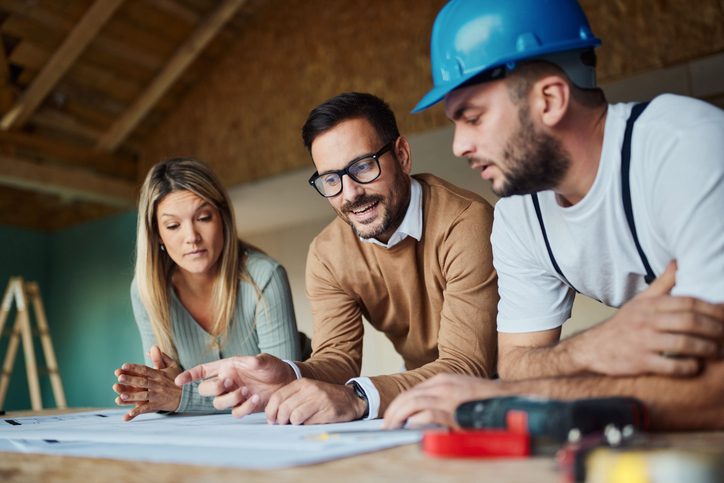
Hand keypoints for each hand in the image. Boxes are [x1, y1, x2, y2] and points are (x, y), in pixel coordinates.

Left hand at [113, 346, 181, 421]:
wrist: (187, 395)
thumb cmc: (178, 379)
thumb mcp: (172, 366)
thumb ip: (161, 357)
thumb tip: (151, 348)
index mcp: (159, 374)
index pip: (145, 370)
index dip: (134, 367)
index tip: (124, 366)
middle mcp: (157, 384)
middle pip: (142, 381)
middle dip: (131, 380)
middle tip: (120, 378)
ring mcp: (157, 395)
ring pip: (143, 396)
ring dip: (132, 396)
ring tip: (122, 396)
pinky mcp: (157, 405)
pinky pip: (146, 408)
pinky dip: (138, 411)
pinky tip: (128, 414)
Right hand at [174, 353, 295, 417]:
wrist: (286, 381)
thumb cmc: (272, 366)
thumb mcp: (265, 360)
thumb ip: (256, 361)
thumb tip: (249, 362)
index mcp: (227, 367)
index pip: (203, 371)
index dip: (189, 375)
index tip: (178, 381)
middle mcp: (227, 382)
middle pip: (206, 390)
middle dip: (213, 388)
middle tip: (228, 382)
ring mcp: (234, 395)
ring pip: (218, 403)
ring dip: (229, 398)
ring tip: (246, 391)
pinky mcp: (243, 406)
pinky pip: (235, 412)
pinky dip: (243, 407)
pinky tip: (255, 399)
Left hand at [265, 379, 366, 424]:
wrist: (350, 399)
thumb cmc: (324, 398)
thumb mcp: (306, 392)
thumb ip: (290, 399)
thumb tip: (273, 416)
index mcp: (301, 383)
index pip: (277, 397)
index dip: (271, 411)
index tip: (272, 419)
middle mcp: (309, 389)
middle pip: (284, 408)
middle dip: (281, 420)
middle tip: (284, 424)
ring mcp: (319, 399)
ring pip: (294, 416)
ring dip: (293, 424)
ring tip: (298, 422)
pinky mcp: (327, 410)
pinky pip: (308, 422)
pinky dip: (306, 425)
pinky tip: (310, 422)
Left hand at [382, 373, 505, 428]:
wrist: (508, 399)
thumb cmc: (484, 400)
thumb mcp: (459, 391)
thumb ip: (441, 398)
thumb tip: (420, 413)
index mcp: (443, 380)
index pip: (412, 391)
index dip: (398, 404)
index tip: (392, 415)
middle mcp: (443, 385)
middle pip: (408, 395)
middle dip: (393, 410)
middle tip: (386, 424)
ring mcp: (448, 397)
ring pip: (413, 402)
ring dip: (398, 415)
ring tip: (391, 427)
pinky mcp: (455, 410)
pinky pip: (428, 413)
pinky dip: (416, 420)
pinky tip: (410, 428)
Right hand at [576, 261, 723, 375]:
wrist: (594, 347)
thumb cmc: (623, 325)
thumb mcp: (640, 301)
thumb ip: (662, 284)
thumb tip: (678, 263)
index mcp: (651, 305)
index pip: (688, 302)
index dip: (712, 309)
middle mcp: (647, 321)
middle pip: (689, 322)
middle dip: (714, 329)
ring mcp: (643, 342)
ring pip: (683, 344)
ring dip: (706, 349)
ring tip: (718, 352)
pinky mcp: (640, 362)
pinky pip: (671, 366)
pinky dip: (688, 367)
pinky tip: (696, 366)